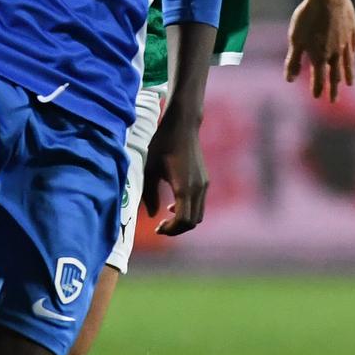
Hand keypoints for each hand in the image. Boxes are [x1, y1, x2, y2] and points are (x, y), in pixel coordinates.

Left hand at [142, 103, 207, 235]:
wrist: (182, 125)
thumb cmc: (161, 145)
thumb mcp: (149, 170)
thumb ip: (149, 194)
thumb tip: (152, 215)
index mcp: (184, 188)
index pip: (183, 221)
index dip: (171, 229)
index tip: (157, 227)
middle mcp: (198, 188)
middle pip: (193, 222)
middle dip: (177, 228)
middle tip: (160, 227)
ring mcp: (204, 184)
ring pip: (198, 215)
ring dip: (184, 220)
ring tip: (167, 217)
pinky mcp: (205, 180)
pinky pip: (200, 204)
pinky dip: (189, 210)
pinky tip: (175, 205)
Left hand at [285, 0, 354, 101]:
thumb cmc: (308, 17)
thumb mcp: (295, 40)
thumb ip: (293, 61)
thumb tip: (289, 80)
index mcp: (320, 56)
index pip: (319, 78)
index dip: (317, 88)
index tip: (317, 97)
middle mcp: (335, 52)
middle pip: (335, 75)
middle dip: (333, 89)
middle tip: (334, 101)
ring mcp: (346, 42)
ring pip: (347, 62)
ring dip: (347, 74)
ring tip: (349, 84)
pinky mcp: (352, 30)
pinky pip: (353, 45)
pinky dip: (352, 53)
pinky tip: (352, 55)